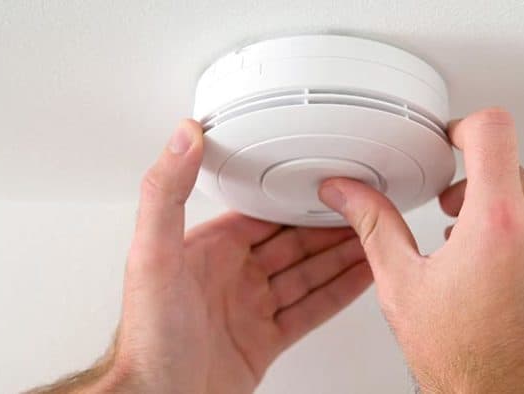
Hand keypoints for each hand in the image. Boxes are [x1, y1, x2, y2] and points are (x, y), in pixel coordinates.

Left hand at [30, 120, 371, 393]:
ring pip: (307, 273)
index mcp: (209, 250)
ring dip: (341, 255)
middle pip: (293, 242)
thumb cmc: (148, 337)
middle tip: (364, 207)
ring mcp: (250, 309)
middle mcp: (232, 276)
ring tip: (374, 237)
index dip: (296, 197)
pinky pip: (311, 309)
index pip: (262, 213)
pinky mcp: (265, 340)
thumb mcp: (152, 254)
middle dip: (329, 225)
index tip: (325, 180)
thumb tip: (182, 137)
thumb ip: (166, 193)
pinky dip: (339, 293)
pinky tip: (360, 277)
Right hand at [318, 108, 523, 392]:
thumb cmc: (464, 363)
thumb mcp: (404, 286)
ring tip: (481, 261)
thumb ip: (375, 225)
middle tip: (454, 220)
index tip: (455, 140)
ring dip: (509, 221)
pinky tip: (511, 285)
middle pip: (513, 170)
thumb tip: (346, 192)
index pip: (493, 131)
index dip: (466, 126)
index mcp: (497, 223)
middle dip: (479, 187)